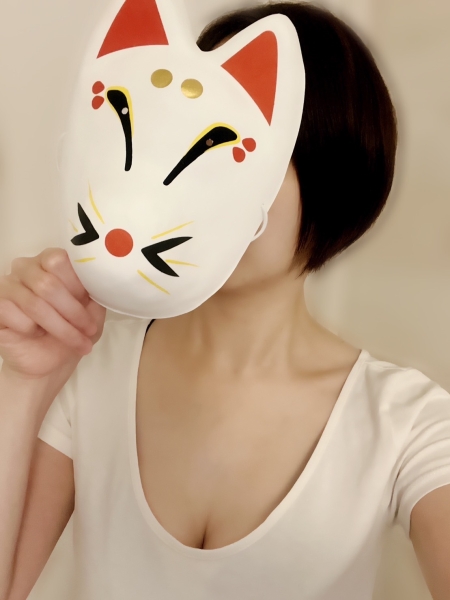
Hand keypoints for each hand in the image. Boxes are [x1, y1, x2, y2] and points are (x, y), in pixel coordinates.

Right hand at [0, 248, 105, 381]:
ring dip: (61, 328)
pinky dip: (31, 330)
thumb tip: (101, 277)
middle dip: (73, 312)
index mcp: (49, 260)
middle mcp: (25, 267)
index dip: (77, 285)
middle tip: (88, 329)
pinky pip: (13, 314)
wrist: (50, 362)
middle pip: (47, 284)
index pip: (59, 260)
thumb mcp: (93, 309)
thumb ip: (94, 289)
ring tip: (77, 342)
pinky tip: (36, 334)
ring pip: (34, 303)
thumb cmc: (72, 329)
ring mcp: (7, 285)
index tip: (90, 304)